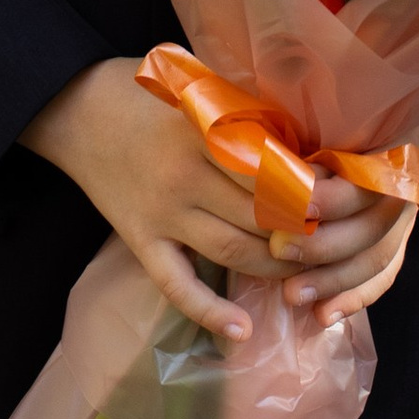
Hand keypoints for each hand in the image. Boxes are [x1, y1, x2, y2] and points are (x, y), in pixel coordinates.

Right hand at [20, 60, 418, 342]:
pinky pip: (177, 285)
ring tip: (306, 277)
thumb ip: (248, 109)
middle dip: (304, 234)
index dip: (313, 191)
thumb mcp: (200, 85)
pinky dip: (209, 312)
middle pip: (261, 217)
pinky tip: (241, 332)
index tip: (343, 199)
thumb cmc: (146, 89)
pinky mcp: (140, 240)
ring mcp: (162, 213)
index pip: (274, 171)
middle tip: (336, 242)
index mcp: (206, 132)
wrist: (75, 108)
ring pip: (232, 253)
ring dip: (275, 269)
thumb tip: (310, 132)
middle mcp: (186, 176)